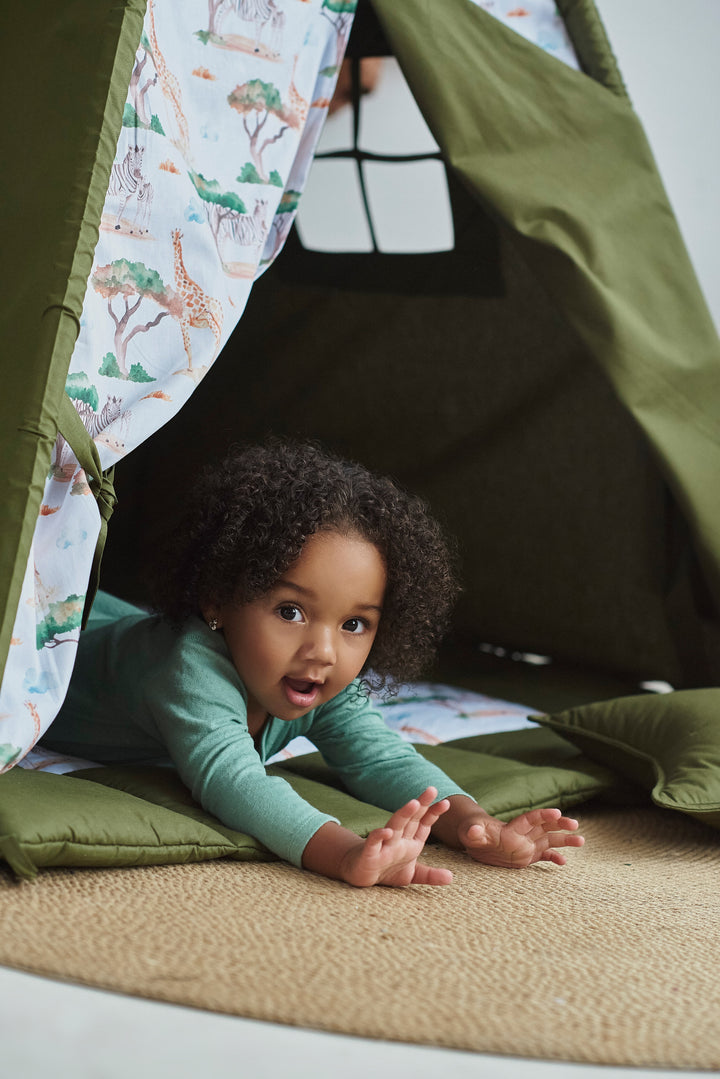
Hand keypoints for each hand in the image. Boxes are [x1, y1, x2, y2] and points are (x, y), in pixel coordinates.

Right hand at [340, 787, 453, 887]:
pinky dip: (379, 836)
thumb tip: (451, 877)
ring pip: (395, 825)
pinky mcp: (369, 854)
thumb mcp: (411, 874)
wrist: (359, 874)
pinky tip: (387, 832)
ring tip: (414, 803)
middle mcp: (398, 839)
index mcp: (409, 841)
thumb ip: (430, 875)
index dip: (433, 813)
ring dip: (404, 814)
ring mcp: (384, 844)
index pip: (423, 823)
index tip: (446, 803)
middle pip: (411, 818)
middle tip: (432, 789)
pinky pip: (374, 843)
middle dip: (422, 804)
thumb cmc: (386, 870)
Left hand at [459, 807, 584, 868]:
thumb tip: (473, 830)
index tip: (557, 812)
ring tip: (581, 840)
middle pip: (545, 827)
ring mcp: (527, 845)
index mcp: (512, 828)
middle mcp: (523, 835)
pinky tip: (564, 862)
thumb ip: (474, 832)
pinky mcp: (527, 855)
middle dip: (560, 824)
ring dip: (564, 840)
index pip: (530, 819)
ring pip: (549, 840)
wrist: (475, 840)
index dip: (543, 815)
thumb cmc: (472, 832)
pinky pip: (543, 855)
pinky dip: (554, 857)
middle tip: (575, 824)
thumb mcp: (470, 832)